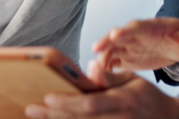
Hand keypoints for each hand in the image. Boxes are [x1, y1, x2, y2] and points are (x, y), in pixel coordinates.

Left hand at [25, 60, 178, 118]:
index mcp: (122, 102)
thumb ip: (110, 75)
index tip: (48, 98)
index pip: (90, 104)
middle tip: (31, 109)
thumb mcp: (133, 79)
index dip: (68, 103)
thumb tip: (89, 66)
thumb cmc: (147, 97)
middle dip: (53, 116)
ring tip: (36, 117)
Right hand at [93, 17, 178, 74]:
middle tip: (97, 48)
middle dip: (107, 41)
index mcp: (151, 27)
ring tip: (96, 67)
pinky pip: (114, 62)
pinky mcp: (127, 58)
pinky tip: (99, 75)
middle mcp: (136, 35)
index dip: (126, 30)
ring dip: (103, 56)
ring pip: (112, 49)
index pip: (136, 26)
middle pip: (118, 36)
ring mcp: (130, 46)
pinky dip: (106, 67)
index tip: (116, 34)